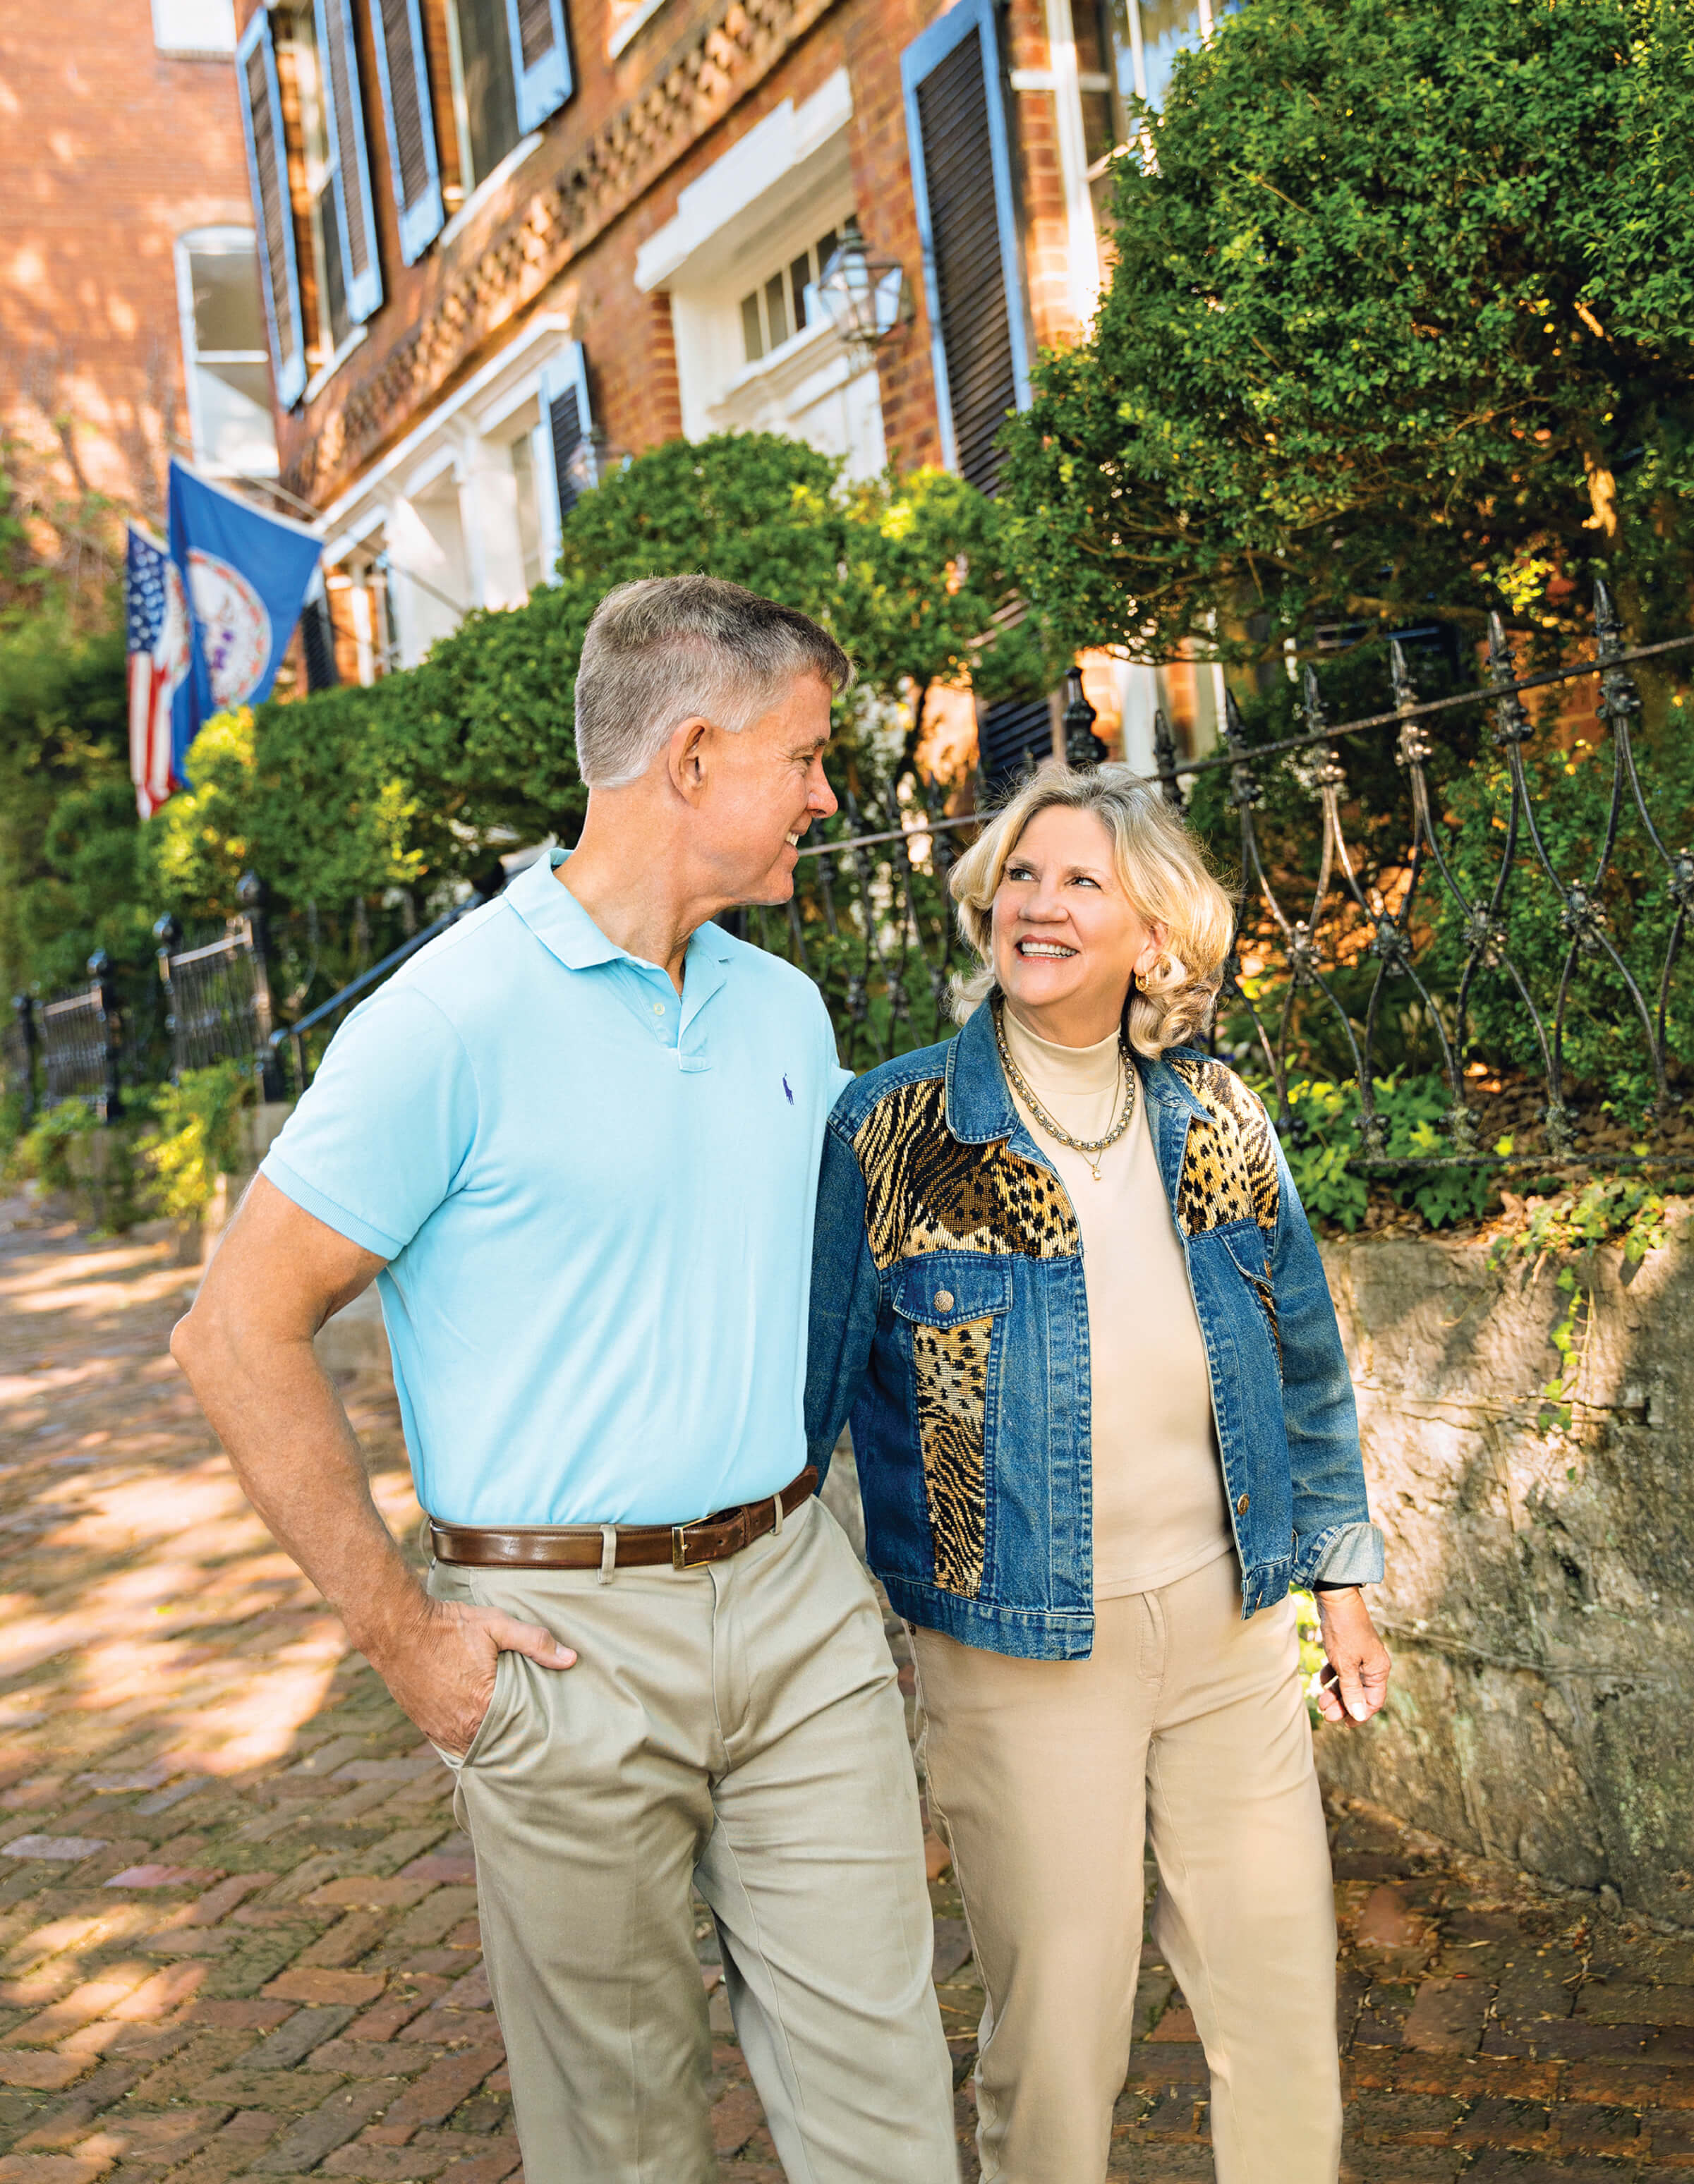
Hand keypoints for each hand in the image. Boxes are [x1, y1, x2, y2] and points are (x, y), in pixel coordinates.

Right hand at [369, 1595, 575, 1756]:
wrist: (397, 1628)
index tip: (550, 1736)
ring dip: (489, 1748)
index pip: (518, 1733)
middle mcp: (460, 1727)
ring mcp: (440, 1730)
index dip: (534, 1734)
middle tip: (534, 1746)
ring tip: (510, 1744)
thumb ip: (535, 1642)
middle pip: (496, 1747)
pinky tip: (481, 1739)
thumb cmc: (448, 1626)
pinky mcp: (425, 1727)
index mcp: (483, 1706)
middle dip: (513, 1746)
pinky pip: (451, 1747)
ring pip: (473, 1751)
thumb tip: (571, 1658)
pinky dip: (467, 1744)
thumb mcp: (496, 1626)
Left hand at [1314, 1588, 1390, 1725]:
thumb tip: (1359, 1715)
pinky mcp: (1348, 1647)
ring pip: (1349, 1681)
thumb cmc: (1344, 1631)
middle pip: (1360, 1693)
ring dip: (1335, 1692)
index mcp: (1378, 1670)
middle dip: (1343, 1705)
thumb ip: (1352, 1690)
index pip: (1373, 1701)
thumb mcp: (1346, 1665)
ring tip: (1320, 1702)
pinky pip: (1342, 1668)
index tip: (1344, 1724)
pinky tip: (1321, 1680)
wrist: (1336, 1598)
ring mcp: (1360, 1655)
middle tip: (1326, 1715)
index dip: (1359, 1714)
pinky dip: (1331, 1676)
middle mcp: (1372, 1664)